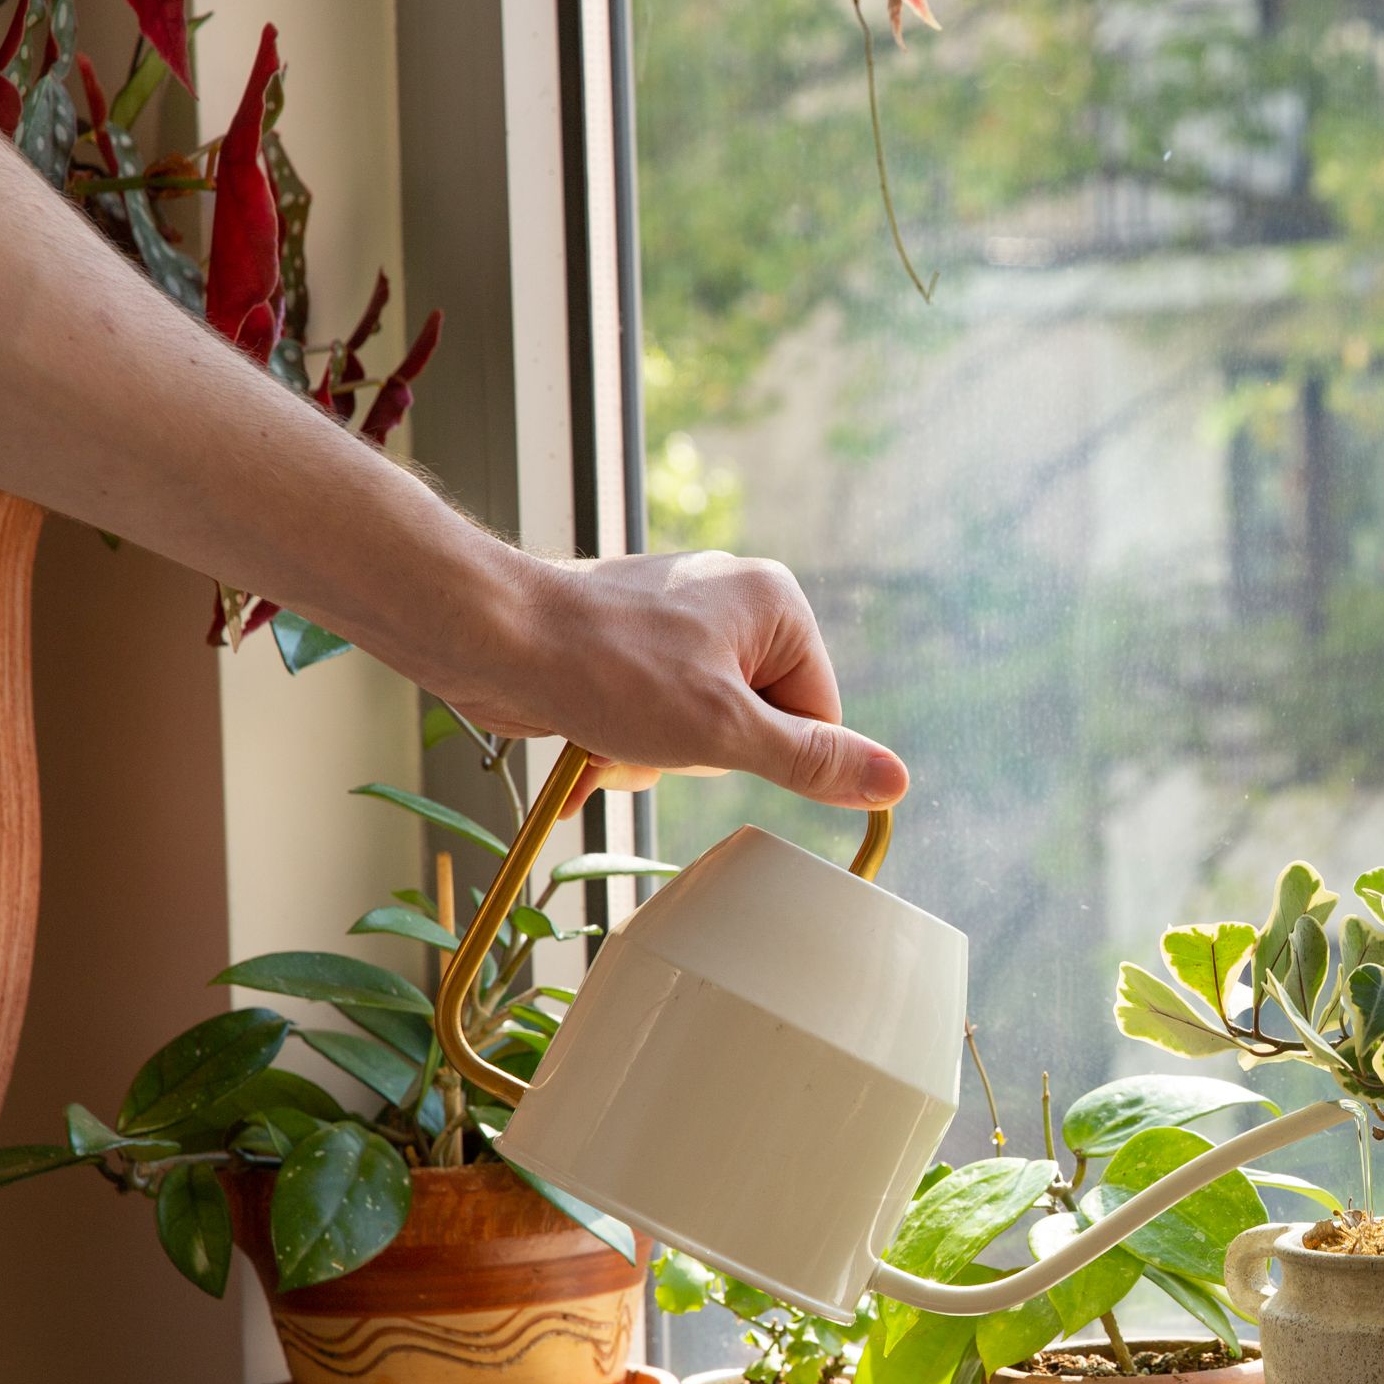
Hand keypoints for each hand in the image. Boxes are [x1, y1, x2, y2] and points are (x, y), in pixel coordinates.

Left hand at [433, 550, 907, 809]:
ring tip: (612, 732)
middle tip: (656, 733)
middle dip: (703, 752)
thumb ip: (814, 761)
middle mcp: (734, 601)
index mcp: (776, 603)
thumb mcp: (726, 733)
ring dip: (658, 753)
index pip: (819, 713)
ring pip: (704, 726)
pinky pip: (658, 714)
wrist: (489, 637)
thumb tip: (895, 782)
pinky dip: (626, 739)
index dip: (769, 751)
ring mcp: (679, 621)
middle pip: (760, 721)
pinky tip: (588, 738)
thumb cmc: (605, 670)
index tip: (714, 742)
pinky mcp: (632, 643)